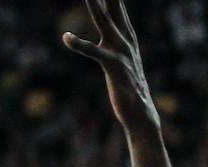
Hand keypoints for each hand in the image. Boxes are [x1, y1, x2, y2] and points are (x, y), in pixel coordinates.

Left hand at [63, 0, 159, 130]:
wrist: (141, 115)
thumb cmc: (129, 90)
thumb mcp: (122, 63)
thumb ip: (116, 47)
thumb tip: (111, 40)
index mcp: (127, 37)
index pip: (117, 7)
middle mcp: (125, 40)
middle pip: (113, 6)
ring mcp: (120, 52)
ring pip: (104, 21)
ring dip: (94, 5)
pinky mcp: (113, 67)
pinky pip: (93, 52)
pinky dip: (79, 44)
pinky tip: (66, 37)